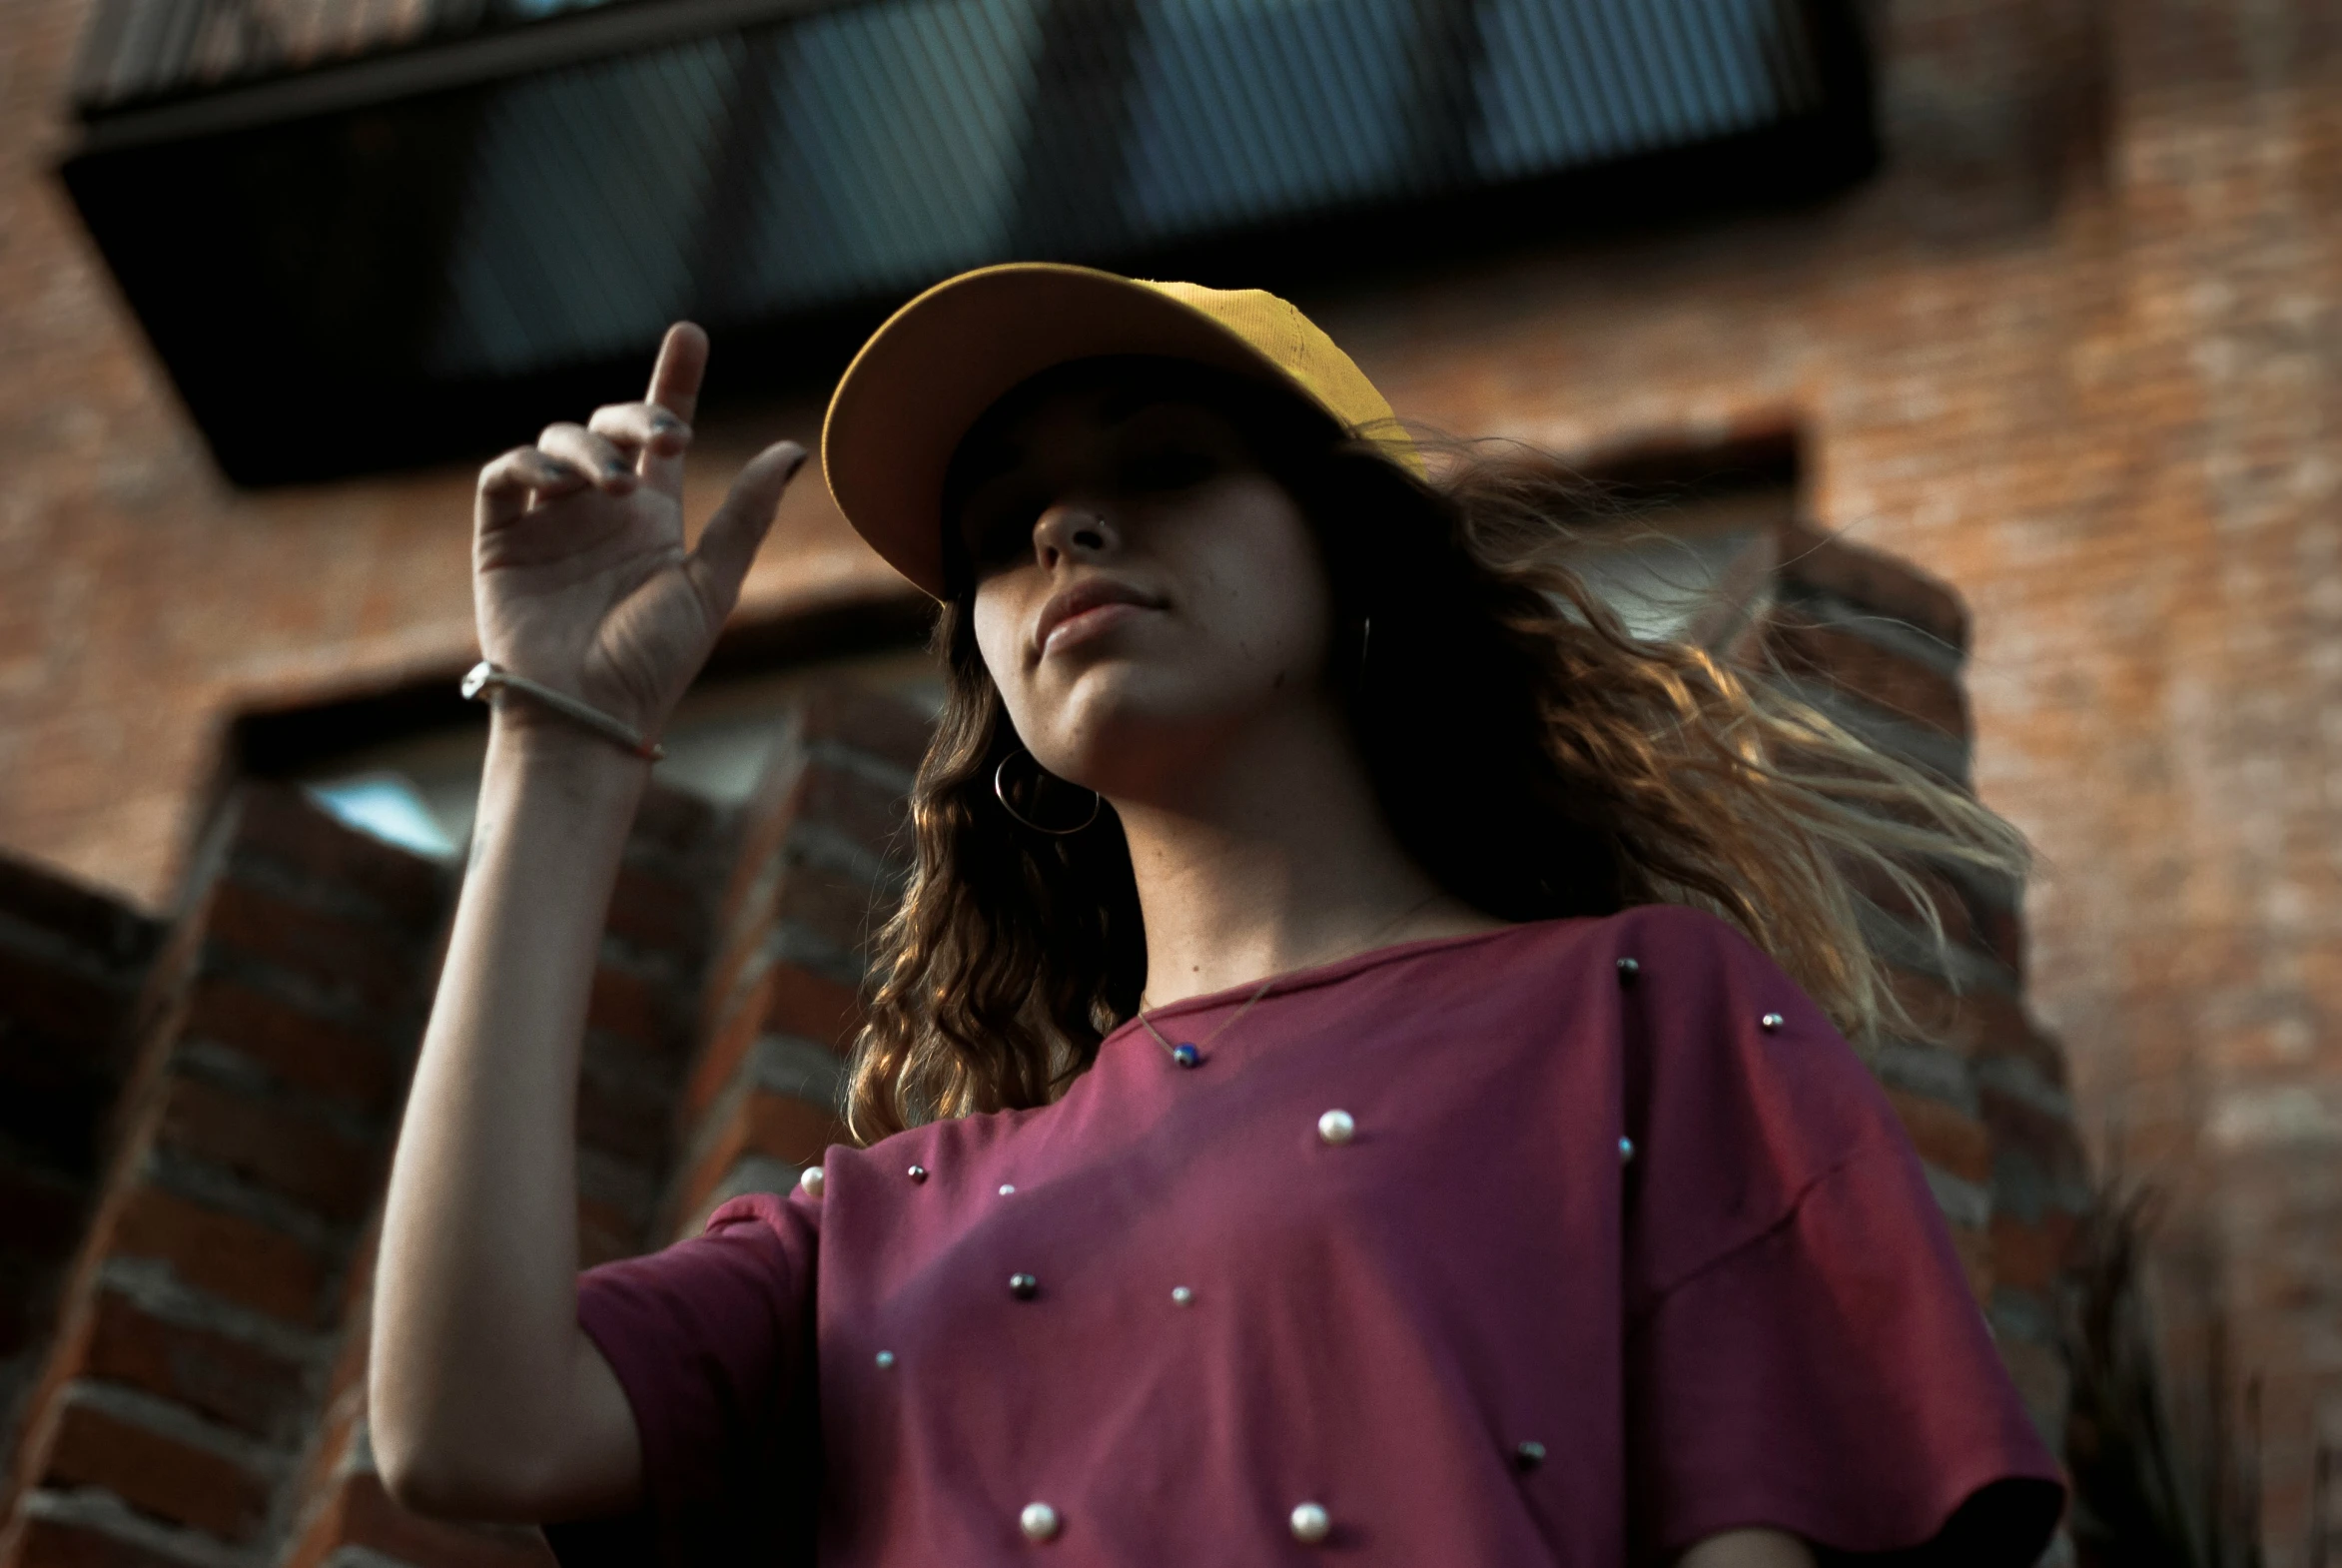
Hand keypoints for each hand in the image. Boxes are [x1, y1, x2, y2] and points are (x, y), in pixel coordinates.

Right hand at [472, 323, 804, 742]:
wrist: (590, 713)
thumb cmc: (654, 662)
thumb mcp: (711, 584)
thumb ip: (746, 516)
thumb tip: (792, 449)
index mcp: (651, 518)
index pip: (658, 435)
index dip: (674, 381)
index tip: (690, 334)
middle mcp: (597, 510)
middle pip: (608, 427)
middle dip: (637, 415)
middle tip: (670, 436)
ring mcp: (547, 521)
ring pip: (557, 443)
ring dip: (588, 449)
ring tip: (616, 488)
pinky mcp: (500, 538)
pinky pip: (504, 477)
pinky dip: (528, 465)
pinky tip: (562, 484)